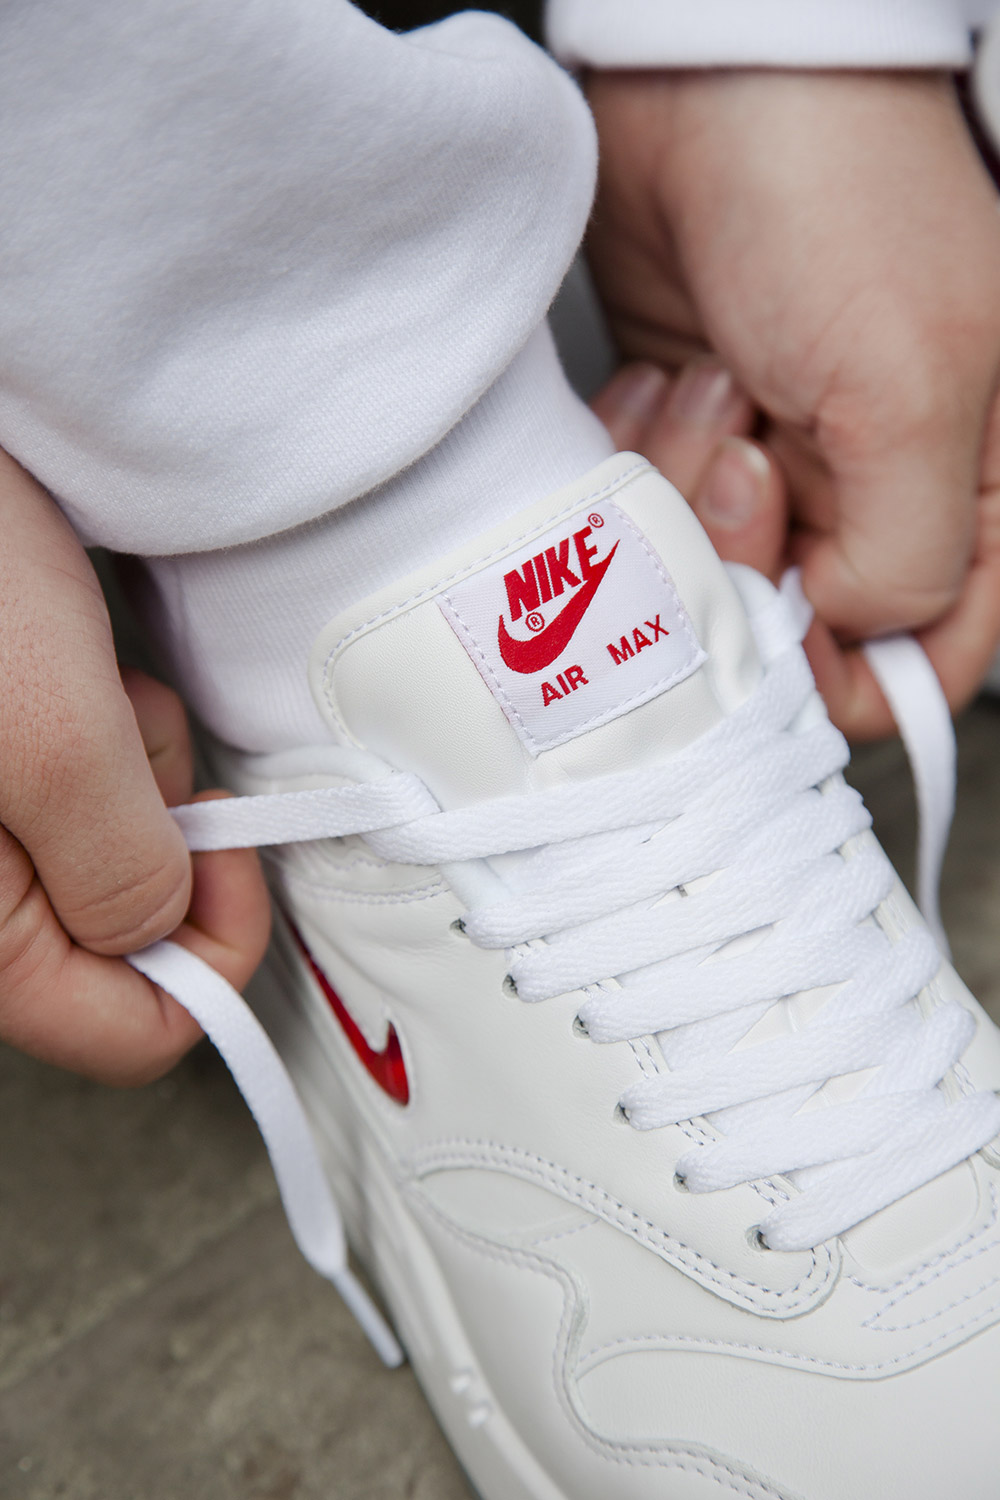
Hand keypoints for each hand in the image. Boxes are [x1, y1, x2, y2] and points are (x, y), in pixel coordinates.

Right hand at [0, 451, 269, 1084]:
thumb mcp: (46, 740)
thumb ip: (118, 869)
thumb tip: (163, 934)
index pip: (132, 1031)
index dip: (213, 953)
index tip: (233, 849)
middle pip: (131, 933)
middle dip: (165, 825)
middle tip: (123, 720)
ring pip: (121, 849)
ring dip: (137, 758)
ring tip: (80, 666)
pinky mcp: (4, 759)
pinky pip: (95, 783)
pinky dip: (110, 723)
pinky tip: (68, 652)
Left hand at [586, 69, 999, 736]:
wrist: (713, 85)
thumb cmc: (837, 204)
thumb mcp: (913, 389)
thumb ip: (909, 552)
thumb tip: (850, 630)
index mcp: (976, 490)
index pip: (928, 656)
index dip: (848, 668)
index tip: (783, 624)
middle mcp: (880, 489)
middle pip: (797, 624)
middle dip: (747, 561)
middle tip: (741, 461)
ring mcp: (784, 463)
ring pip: (709, 576)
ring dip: (685, 498)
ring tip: (708, 384)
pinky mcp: (698, 433)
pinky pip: (649, 517)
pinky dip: (638, 468)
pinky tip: (661, 384)